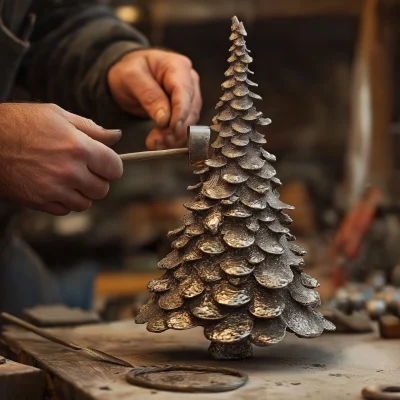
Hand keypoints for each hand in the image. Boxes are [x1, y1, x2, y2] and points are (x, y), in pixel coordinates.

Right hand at [0, 103, 122, 215]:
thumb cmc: (20, 123)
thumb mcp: (58, 115)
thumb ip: (92, 129)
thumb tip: (116, 136)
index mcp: (78, 147)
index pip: (114, 168)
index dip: (111, 166)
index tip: (104, 163)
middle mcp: (69, 171)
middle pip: (102, 189)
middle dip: (97, 180)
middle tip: (84, 169)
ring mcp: (54, 189)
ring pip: (85, 203)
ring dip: (81, 193)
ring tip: (68, 178)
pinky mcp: (39, 202)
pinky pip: (65, 210)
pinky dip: (64, 202)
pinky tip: (54, 186)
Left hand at [108, 49, 201, 149]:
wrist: (130, 76)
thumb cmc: (130, 71)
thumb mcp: (131, 78)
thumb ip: (149, 96)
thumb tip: (164, 119)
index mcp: (177, 66)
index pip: (184, 91)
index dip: (180, 112)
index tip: (172, 128)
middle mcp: (189, 81)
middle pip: (190, 108)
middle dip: (176, 128)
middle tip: (158, 141)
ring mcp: (189, 97)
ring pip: (190, 121)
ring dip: (175, 136)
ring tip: (156, 143)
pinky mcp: (186, 111)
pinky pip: (184, 127)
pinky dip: (174, 138)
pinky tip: (162, 144)